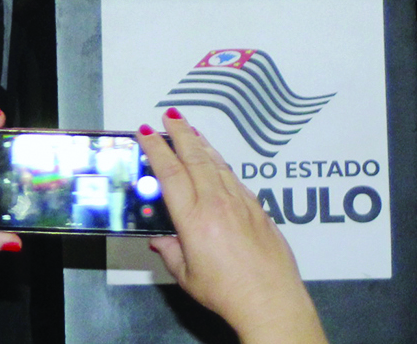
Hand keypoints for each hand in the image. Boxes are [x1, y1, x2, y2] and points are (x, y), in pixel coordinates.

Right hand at [137, 111, 326, 343]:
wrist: (270, 300)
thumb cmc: (229, 293)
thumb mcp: (187, 275)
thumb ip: (170, 252)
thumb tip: (161, 240)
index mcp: (194, 219)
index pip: (170, 173)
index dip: (156, 149)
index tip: (146, 133)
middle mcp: (217, 204)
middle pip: (194, 157)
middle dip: (179, 133)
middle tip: (169, 116)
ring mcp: (240, 203)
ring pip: (216, 163)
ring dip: (200, 143)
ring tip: (189, 129)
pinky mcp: (257, 208)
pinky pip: (234, 177)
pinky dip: (220, 162)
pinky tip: (215, 159)